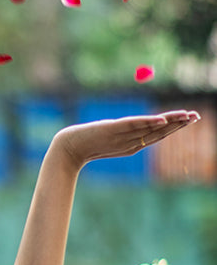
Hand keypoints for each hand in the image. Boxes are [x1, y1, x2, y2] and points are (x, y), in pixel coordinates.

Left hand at [51, 109, 199, 170]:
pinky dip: (148, 123)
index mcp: (131, 144)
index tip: (191, 119)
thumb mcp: (109, 138)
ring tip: (186, 116)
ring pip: (150, 129)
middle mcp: (130, 142)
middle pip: (159, 132)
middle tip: (197, 116)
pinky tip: (160, 120)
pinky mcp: (112, 130)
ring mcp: (122, 137)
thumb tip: (132, 127)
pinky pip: (133, 126)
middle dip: (179, 124)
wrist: (67, 148)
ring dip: (169, 122)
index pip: (158, 134)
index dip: (175, 127)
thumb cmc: (86, 143)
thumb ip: (122, 133)